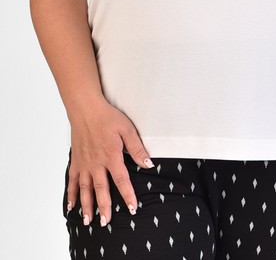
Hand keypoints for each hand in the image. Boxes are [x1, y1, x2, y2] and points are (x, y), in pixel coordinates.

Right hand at [66, 97, 152, 225]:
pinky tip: (71, 206)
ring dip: (87, 205)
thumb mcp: (127, 129)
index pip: (121, 180)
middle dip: (104, 207)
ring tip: (88, 221)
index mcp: (111, 156)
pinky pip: (72, 180)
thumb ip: (137, 148)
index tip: (132, 208)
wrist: (86, 109)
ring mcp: (84, 163)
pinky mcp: (76, 160)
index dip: (127, 195)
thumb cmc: (107, 117)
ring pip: (85, 189)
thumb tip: (148, 164)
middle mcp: (96, 163)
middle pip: (101, 189)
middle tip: (106, 222)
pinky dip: (71, 194)